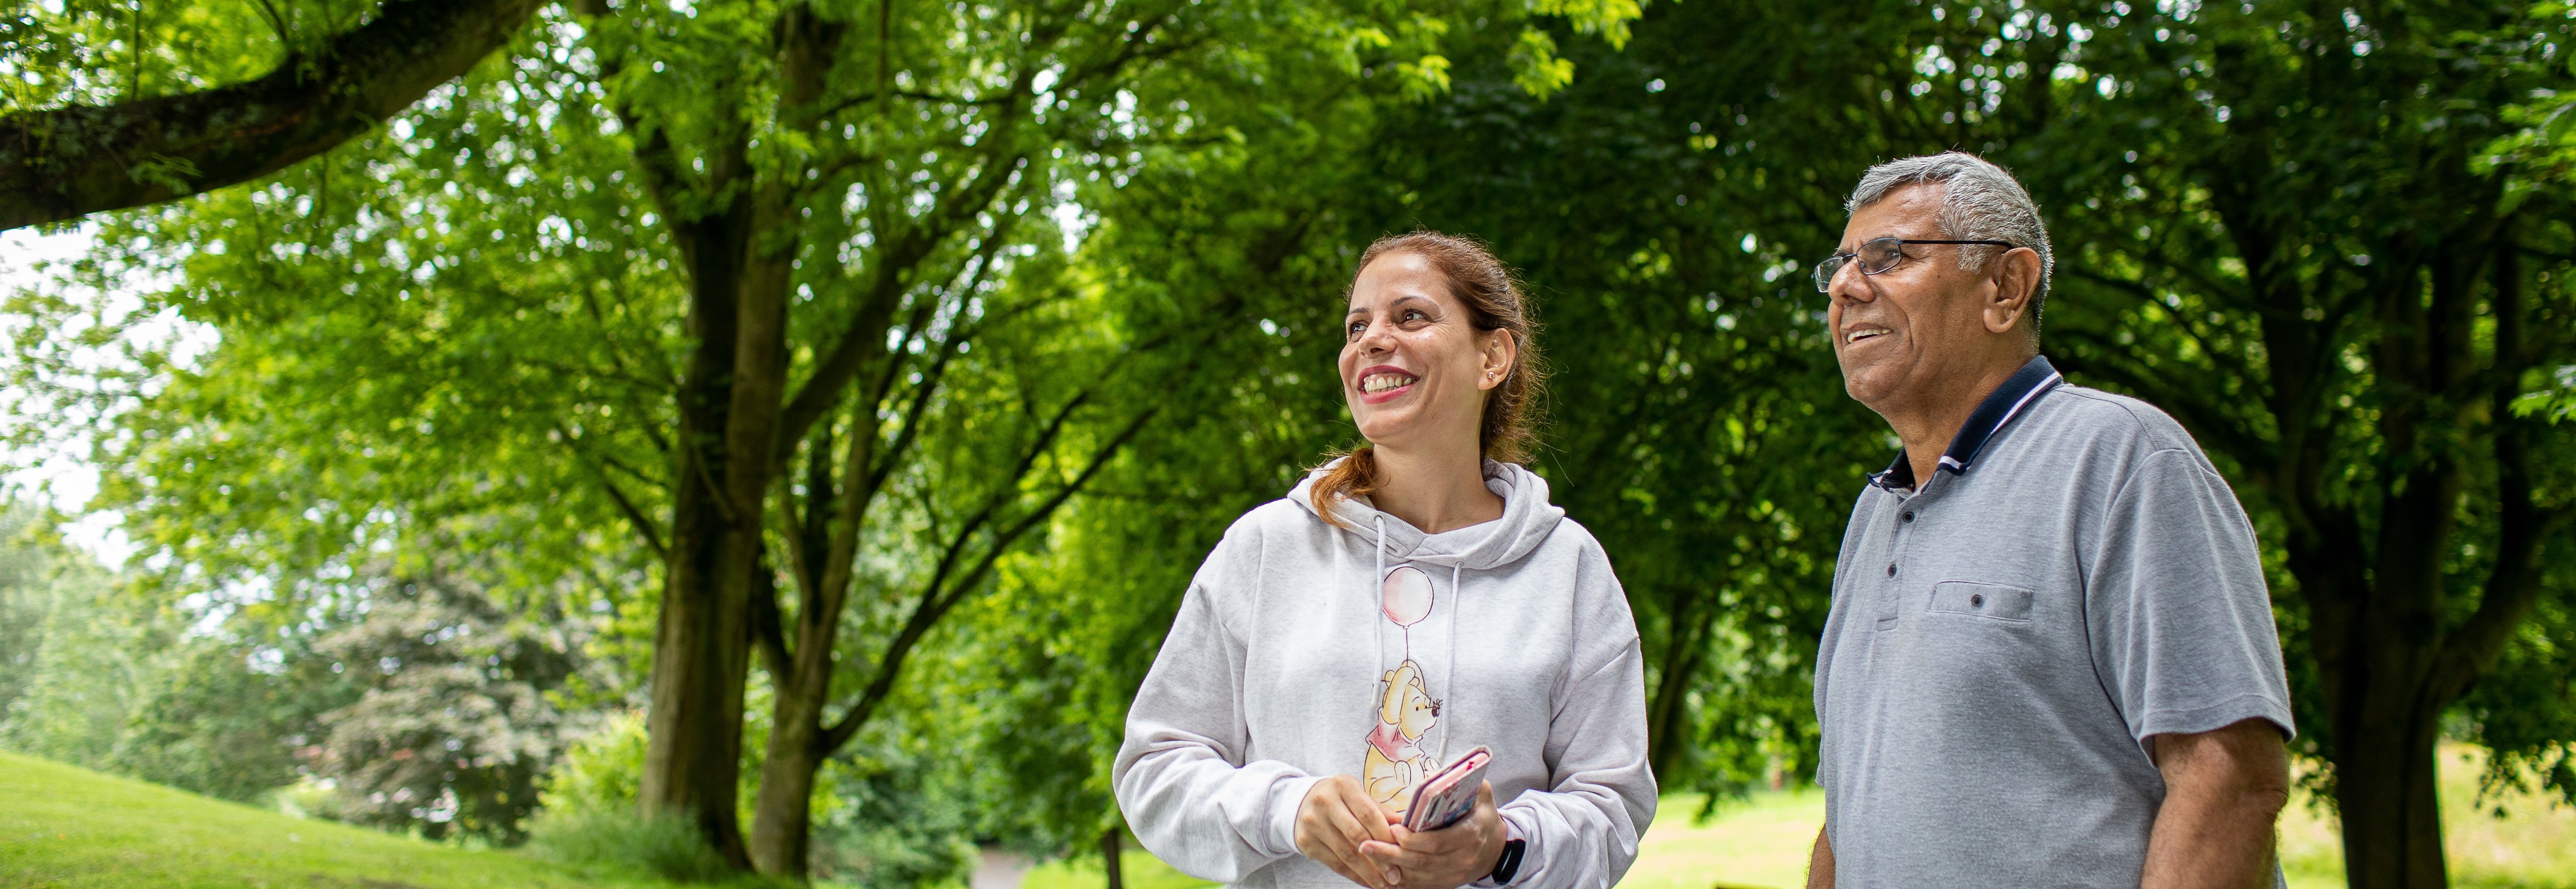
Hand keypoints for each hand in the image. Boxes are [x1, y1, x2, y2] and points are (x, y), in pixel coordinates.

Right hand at [1295, 774, 1401, 888]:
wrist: (1302, 802)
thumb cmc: (1340, 799)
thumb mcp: (1359, 796)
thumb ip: (1381, 812)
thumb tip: (1408, 828)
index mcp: (1342, 785)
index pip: (1368, 813)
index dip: (1385, 836)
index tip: (1401, 853)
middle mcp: (1324, 802)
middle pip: (1357, 835)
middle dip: (1379, 859)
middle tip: (1395, 876)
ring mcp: (1312, 823)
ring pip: (1345, 853)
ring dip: (1368, 873)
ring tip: (1384, 884)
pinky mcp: (1306, 842)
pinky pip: (1334, 863)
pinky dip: (1353, 875)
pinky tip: (1367, 881)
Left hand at [1357, 782, 1506, 888]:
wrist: (1496, 847)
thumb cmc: (1483, 815)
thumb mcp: (1482, 794)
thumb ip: (1464, 781)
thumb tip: (1440, 773)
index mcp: (1470, 835)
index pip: (1437, 842)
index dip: (1413, 839)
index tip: (1393, 830)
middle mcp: (1462, 859)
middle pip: (1422, 861)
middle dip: (1391, 854)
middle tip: (1366, 845)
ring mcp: (1454, 875)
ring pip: (1418, 876)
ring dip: (1390, 867)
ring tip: (1367, 855)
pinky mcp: (1446, 883)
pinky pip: (1420, 884)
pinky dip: (1400, 879)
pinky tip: (1380, 869)